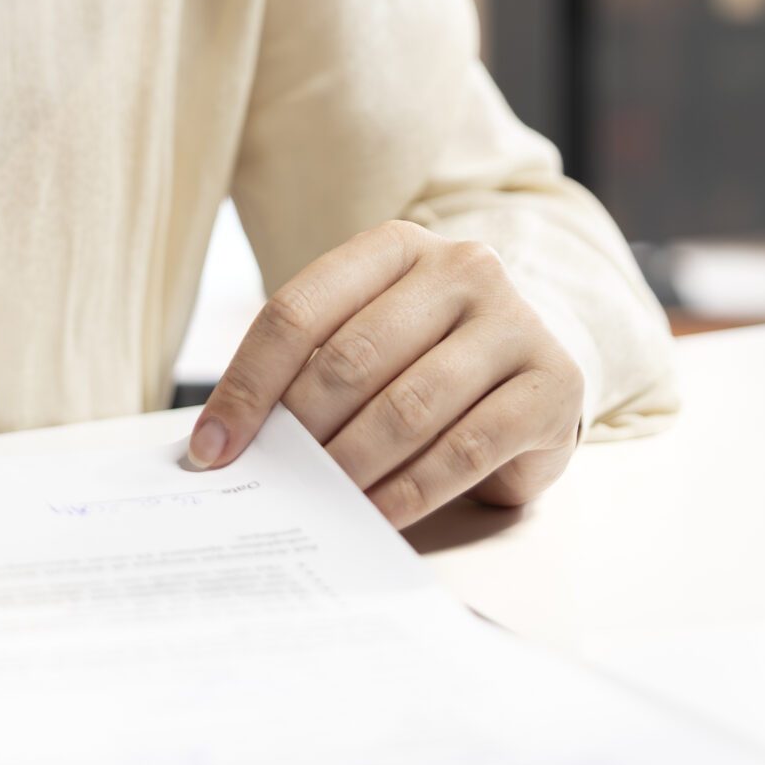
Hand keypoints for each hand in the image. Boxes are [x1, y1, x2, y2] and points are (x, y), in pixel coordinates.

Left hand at [186, 222, 584, 526]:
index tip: (211, 447)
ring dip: (350, 466)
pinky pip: (466, 449)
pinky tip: (373, 518)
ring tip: (315, 506)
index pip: (300, 310)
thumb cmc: (430, 356)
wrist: (538, 363)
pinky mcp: (553, 385)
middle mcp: (461, 269)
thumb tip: (223, 441)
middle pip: (352, 357)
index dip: (247, 382)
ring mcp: (514, 322)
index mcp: (397, 246)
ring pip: (408, 406)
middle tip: (268, 484)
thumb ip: (311, 370)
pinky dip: (410, 493)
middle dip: (300, 431)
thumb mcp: (371, 337)